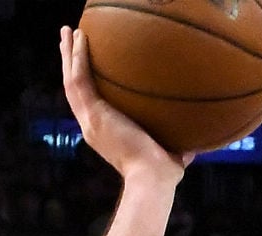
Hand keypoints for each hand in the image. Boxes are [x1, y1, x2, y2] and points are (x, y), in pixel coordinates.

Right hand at [60, 27, 191, 184]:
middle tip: (67, 40)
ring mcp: (90, 120)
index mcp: (103, 132)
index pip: (89, 103)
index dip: (84, 83)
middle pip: (74, 88)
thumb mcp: (168, 152)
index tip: (83, 67)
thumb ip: (176, 144)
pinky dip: (77, 58)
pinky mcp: (94, 114)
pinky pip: (80, 80)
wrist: (153, 179)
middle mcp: (91, 126)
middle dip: (70, 62)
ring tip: (67, 31)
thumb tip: (194, 143)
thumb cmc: (163, 172)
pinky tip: (80, 38)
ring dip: (68, 54)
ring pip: (71, 81)